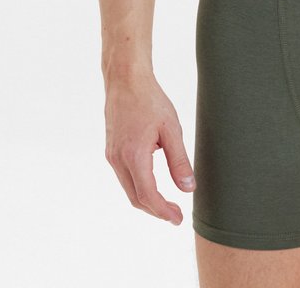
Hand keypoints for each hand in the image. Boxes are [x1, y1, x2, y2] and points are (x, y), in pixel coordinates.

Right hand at [104, 72, 195, 223]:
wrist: (126, 80)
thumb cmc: (150, 100)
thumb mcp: (171, 129)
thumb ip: (179, 161)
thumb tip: (188, 189)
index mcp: (134, 155)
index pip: (148, 195)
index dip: (163, 211)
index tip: (178, 219)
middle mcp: (118, 160)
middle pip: (136, 198)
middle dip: (156, 210)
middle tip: (176, 215)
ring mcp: (112, 156)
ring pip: (129, 189)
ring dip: (147, 199)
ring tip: (167, 202)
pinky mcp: (111, 150)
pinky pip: (124, 177)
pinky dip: (139, 186)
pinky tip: (153, 182)